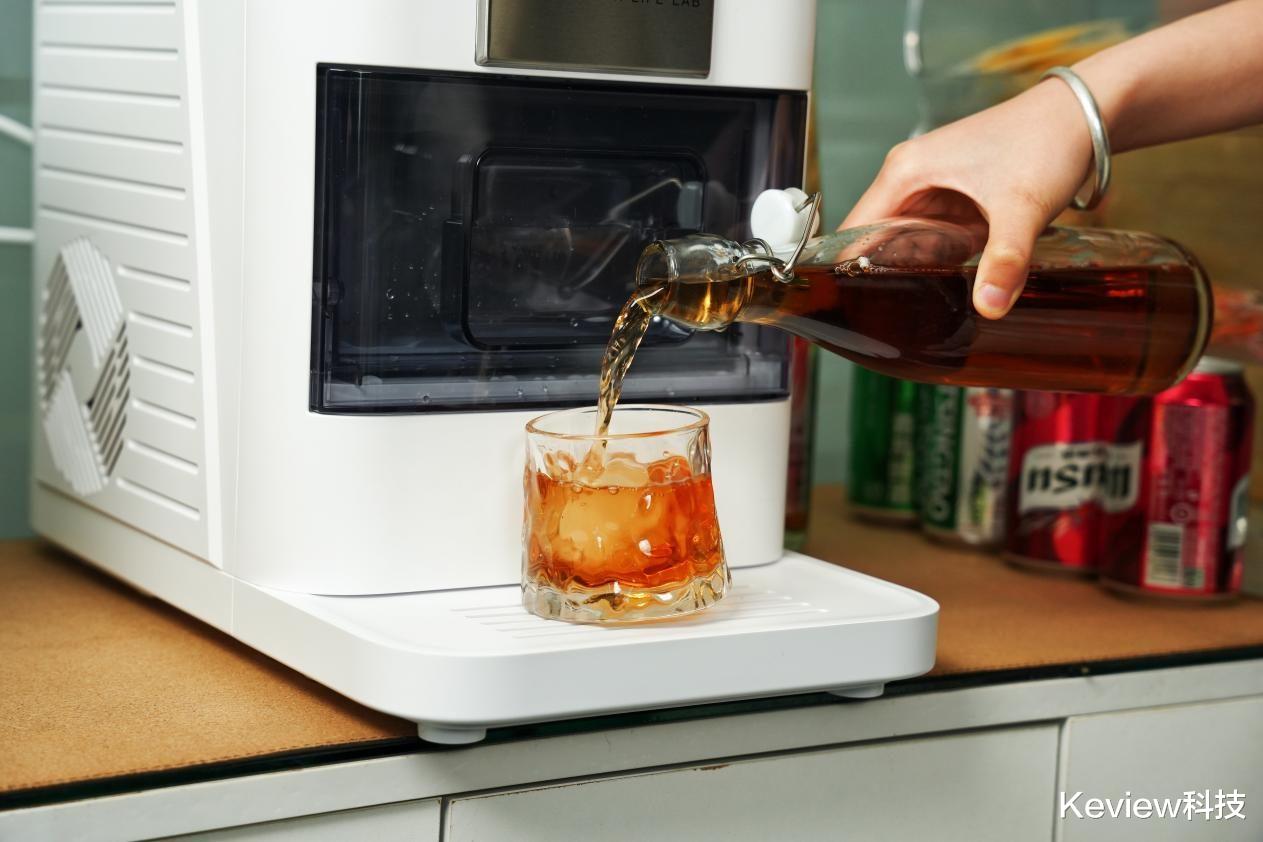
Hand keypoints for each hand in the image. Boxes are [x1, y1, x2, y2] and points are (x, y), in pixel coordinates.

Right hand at [840, 79, 1094, 318]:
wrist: (1086, 112)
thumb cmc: (1047, 141)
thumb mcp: (1022, 207)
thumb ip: (1004, 259)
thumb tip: (989, 307)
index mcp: (905, 172)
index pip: (852, 230)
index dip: (848, 270)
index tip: (857, 308)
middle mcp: (908, 175)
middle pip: (872, 237)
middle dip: (877, 275)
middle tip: (889, 319)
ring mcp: (931, 184)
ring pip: (900, 238)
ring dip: (906, 268)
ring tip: (913, 309)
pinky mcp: (954, 193)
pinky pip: (928, 234)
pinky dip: (933, 257)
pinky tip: (946, 283)